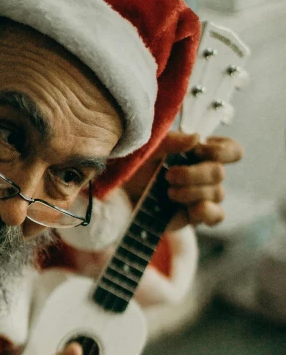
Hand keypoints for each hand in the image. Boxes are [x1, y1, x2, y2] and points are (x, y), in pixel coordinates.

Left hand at [123, 131, 242, 229]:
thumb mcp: (150, 148)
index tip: (197, 151)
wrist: (122, 194)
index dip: (220, 151)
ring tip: (169, 192)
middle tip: (168, 176)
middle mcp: (207, 174)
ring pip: (217, 193)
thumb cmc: (137, 166)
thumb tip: (197, 138)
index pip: (231, 150)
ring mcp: (203, 196)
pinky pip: (217, 216)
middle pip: (219, 173)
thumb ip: (172, 141)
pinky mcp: (196, 216)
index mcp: (202, 153)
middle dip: (194, 174)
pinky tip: (190, 209)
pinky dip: (206, 212)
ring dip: (191, 192)